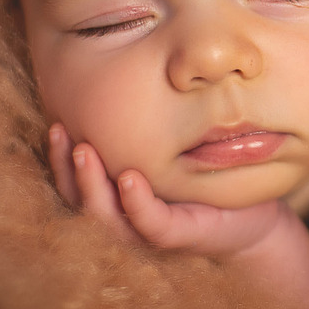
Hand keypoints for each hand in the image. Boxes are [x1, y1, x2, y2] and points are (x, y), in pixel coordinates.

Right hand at [47, 123, 308, 308]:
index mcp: (118, 197)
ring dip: (91, 185)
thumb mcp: (176, 151)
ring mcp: (150, 230)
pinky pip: (149, 223)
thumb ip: (153, 129)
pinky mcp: (180, 236)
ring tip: (84, 150)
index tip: (54, 122)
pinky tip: (129, 178)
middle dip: (65, 167)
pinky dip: (135, 203)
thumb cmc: (210, 182)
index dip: (59, 157)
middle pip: (79, 199)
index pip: (76, 180)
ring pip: (106, 216)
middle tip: (58, 131)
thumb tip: (131, 72)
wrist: (254, 218)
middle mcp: (126, 217)